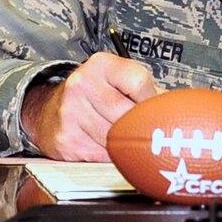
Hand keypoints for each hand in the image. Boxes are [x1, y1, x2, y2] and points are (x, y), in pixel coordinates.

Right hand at [19, 52, 158, 160]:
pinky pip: (102, 156)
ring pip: (116, 139)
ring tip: (119, 136)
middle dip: (137, 126)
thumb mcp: (116, 79)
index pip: (139, 81)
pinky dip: (109, 156)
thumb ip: (144, 89)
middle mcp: (82, 84)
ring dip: (123, 144)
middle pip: (128, 115)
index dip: (149, 100)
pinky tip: (104, 146)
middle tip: (138, 128)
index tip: (148, 108)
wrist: (47, 111)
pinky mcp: (67, 139)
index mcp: (101, 65)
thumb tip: (173, 108)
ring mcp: (72, 113)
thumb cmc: (92, 95)